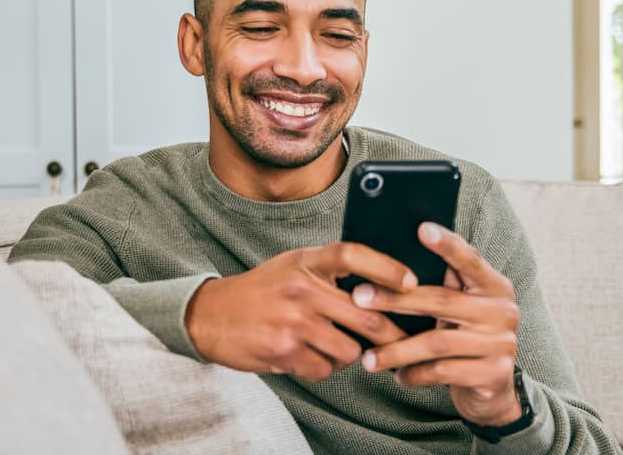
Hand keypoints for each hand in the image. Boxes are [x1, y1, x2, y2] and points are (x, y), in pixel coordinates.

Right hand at [184, 243, 414, 381]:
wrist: (211, 314)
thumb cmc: (263, 289)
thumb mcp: (293, 265)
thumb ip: (329, 270)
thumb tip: (381, 286)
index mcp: (306, 260)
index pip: (352, 255)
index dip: (386, 268)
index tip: (411, 282)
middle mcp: (301, 287)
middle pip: (365, 313)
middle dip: (390, 333)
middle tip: (404, 340)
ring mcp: (293, 320)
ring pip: (349, 349)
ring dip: (349, 354)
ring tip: (332, 344)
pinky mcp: (283, 350)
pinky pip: (324, 368)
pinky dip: (322, 367)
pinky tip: (306, 355)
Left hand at [352, 222, 521, 425]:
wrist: (493, 388)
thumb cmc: (463, 336)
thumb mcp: (460, 308)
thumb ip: (443, 285)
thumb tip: (389, 260)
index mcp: (494, 285)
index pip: (470, 259)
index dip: (447, 244)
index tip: (421, 228)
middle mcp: (502, 310)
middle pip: (441, 300)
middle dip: (394, 299)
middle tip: (359, 297)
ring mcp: (501, 343)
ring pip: (437, 342)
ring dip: (397, 350)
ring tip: (368, 357)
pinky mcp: (494, 375)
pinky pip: (443, 371)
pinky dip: (415, 374)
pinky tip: (398, 376)